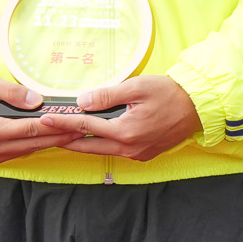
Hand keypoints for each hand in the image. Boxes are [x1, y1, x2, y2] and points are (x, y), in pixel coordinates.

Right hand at [0, 73, 92, 162]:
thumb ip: (12, 92)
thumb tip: (36, 100)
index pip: (31, 129)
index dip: (56, 125)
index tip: (77, 121)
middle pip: (36, 142)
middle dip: (63, 135)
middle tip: (87, 127)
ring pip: (32, 148)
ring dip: (55, 141)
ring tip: (79, 131)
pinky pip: (25, 150)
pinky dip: (42, 143)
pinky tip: (59, 135)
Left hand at [56, 75, 201, 160]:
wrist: (198, 107)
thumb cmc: (170, 93)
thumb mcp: (137, 87)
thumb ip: (106, 95)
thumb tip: (82, 102)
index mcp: (125, 131)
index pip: (84, 126)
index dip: (62, 122)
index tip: (44, 120)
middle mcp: (129, 147)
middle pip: (88, 146)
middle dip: (65, 140)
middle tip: (46, 134)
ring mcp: (137, 153)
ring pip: (101, 151)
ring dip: (82, 143)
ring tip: (66, 135)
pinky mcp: (144, 154)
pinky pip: (116, 152)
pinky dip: (101, 145)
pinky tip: (95, 137)